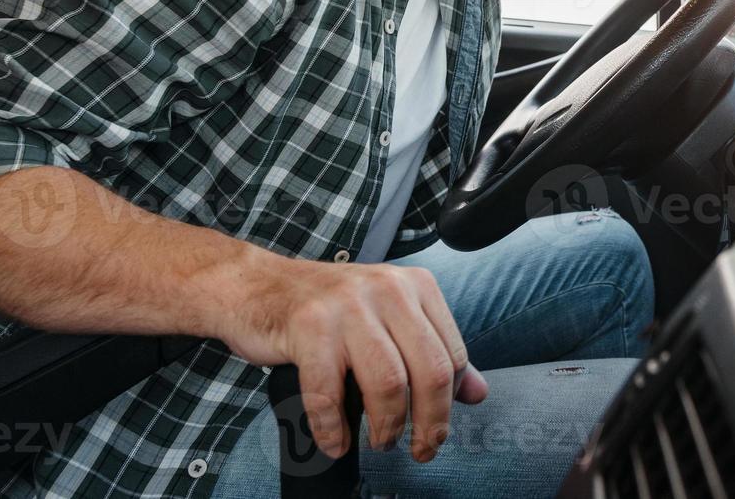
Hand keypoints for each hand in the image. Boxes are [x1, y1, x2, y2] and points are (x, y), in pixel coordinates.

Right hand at [219, 253, 488, 462]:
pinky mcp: (309, 326)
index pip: (453, 354)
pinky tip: (336, 441)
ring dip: (388, 427)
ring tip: (381, 442)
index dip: (449, 403)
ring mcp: (347, 306)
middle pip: (430, 371)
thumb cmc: (327, 309)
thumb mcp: (390, 319)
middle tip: (420, 449)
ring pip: (389, 383)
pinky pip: (329, 392)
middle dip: (430, 423)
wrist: (256, 284)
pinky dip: (334, 428)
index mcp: (415, 286)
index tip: (435, 428)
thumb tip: (478, 394)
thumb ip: (434, 352)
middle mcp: (387, 289)